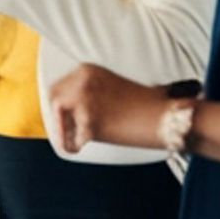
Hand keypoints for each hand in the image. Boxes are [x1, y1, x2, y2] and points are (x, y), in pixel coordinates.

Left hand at [48, 63, 169, 150]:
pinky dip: (74, 146)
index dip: (60, 101)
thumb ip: (95, 89)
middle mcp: (82, 83)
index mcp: (88, 70)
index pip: (59, 84)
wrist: (166, 118)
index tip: (61, 112)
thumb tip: (81, 104)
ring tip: (73, 140)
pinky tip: (80, 148)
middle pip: (53, 98)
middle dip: (57, 114)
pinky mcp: (89, 124)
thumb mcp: (116, 85)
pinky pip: (72, 140)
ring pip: (58, 118)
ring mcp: (84, 102)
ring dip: (64, 130)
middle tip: (63, 129)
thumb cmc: (149, 105)